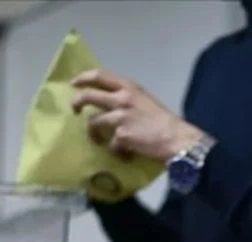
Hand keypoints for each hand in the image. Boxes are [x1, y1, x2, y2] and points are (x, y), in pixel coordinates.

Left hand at [71, 69, 205, 161]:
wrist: (177, 139)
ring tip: (98, 141)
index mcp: (129, 87)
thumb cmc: (164, 121)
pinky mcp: (121, 135)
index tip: (74, 83)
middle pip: (89, 95)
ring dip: (92, 133)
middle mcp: (122, 98)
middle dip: (77, 102)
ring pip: (93, 122)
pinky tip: (125, 156)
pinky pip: (110, 144)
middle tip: (74, 109)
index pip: (100, 75)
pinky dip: (116, 152)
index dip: (84, 78)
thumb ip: (129, 99)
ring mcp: (120, 116)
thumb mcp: (145, 101)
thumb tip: (113, 105)